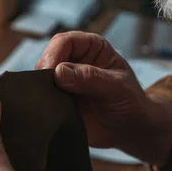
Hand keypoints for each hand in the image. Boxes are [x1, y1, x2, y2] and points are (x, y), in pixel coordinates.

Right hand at [36, 31, 171, 164]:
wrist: (130, 129)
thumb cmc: (130, 101)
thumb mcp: (117, 87)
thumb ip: (91, 78)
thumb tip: (59, 72)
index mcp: (91, 47)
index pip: (65, 41)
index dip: (54, 53)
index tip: (51, 71)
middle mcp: (74, 62)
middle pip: (47, 59)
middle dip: (44, 73)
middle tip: (46, 90)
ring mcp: (63, 83)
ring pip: (40, 80)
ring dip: (41, 90)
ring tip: (48, 103)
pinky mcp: (57, 102)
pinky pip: (42, 101)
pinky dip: (41, 106)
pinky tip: (46, 112)